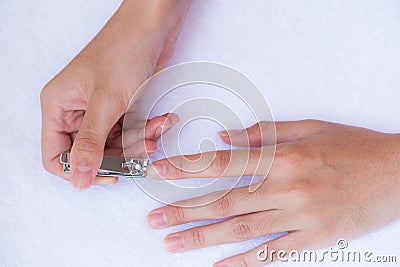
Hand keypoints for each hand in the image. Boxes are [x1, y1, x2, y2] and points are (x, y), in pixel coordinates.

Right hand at [40, 0, 189, 190]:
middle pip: (92, 152)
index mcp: (58, 107)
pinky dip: (147, 129)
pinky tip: (161, 119)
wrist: (152, 28)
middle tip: (142, 149)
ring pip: (116, 144)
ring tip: (156, 127)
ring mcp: (100, 109)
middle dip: (121, 153)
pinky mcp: (121, 106)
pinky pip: (131, 131)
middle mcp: (76, 110)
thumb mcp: (105, 104)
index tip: (108, 175)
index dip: (78, 170)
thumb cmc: (123, 53)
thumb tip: (78, 181)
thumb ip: (90, 145)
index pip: (56, 155)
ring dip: (139, 140)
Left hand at [146, 120, 399, 265]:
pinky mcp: (314, 238)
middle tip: (154, 220)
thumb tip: (224, 137)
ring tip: (173, 244)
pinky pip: (273, 253)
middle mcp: (286, 187)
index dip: (187, 168)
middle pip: (224, 201)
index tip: (158, 172)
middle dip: (184, 210)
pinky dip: (244, 262)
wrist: (397, 173)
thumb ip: (263, 133)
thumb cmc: (352, 145)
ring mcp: (299, 217)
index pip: (222, 163)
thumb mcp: (309, 127)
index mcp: (282, 157)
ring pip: (241, 229)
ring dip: (203, 237)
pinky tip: (219, 266)